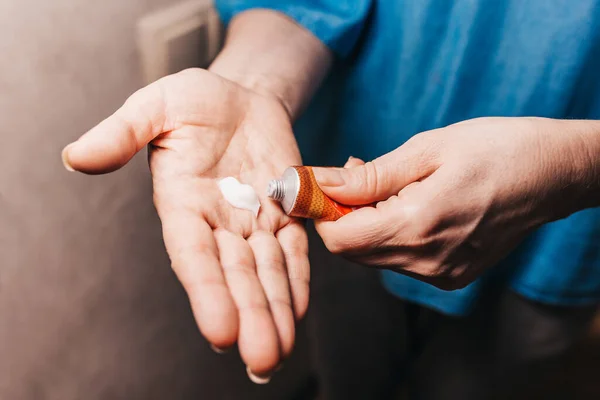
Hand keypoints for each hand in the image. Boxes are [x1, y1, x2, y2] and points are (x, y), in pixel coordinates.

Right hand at [62, 68, 308, 379]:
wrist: (242, 98)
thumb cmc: (194, 101)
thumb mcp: (157, 105)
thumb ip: (122, 132)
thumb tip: (77, 156)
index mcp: (183, 206)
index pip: (194, 256)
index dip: (207, 293)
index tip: (221, 332)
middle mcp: (217, 224)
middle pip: (235, 277)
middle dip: (249, 316)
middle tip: (262, 360)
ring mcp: (252, 222)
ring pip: (266, 274)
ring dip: (275, 311)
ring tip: (281, 350)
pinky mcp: (285, 213)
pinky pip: (292, 252)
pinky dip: (296, 281)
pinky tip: (298, 312)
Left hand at [313, 117, 592, 288]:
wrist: (554, 173)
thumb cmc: (495, 149)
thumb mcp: (427, 149)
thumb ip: (369, 175)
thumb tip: (322, 184)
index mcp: (419, 226)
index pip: (339, 240)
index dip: (321, 212)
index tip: (319, 183)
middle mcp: (428, 262)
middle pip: (352, 251)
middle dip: (341, 214)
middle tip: (356, 173)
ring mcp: (441, 274)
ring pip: (374, 256)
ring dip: (366, 222)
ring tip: (387, 182)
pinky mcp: (451, 275)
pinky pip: (400, 259)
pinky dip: (390, 232)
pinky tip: (407, 202)